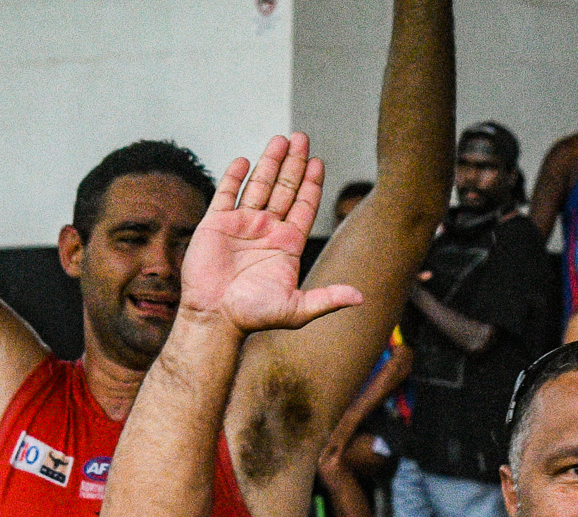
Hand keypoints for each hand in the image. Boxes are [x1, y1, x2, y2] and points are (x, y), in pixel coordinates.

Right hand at [178, 134, 362, 334]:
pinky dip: (234, 176)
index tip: (319, 162)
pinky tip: (245, 160)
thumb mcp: (297, 309)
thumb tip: (362, 297)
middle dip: (294, 164)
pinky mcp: (216, 224)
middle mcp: (267, 230)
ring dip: (269, 162)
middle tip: (302, 138)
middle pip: (284, 188)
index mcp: (287, 244)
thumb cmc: (254, 316)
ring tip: (281, 139)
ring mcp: (241, 225)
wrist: (215, 317)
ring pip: (258, 186)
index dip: (312, 185)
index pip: (304, 206)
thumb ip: (328, 298)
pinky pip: (226, 194)